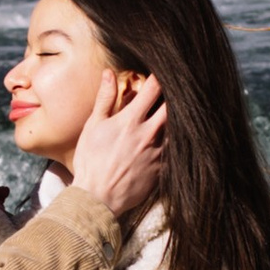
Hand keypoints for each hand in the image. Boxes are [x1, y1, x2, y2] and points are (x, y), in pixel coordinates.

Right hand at [67, 70, 165, 221]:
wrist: (98, 197)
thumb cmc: (91, 161)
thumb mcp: (93, 126)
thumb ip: (105, 99)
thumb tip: (109, 73)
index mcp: (131, 120)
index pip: (154, 89)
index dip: (159, 77)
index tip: (161, 72)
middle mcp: (150, 134)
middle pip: (173, 105)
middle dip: (174, 95)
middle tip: (174, 89)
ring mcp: (159, 152)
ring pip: (177, 127)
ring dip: (176, 117)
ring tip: (177, 112)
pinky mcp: (163, 168)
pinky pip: (175, 149)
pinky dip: (176, 140)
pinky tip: (175, 138)